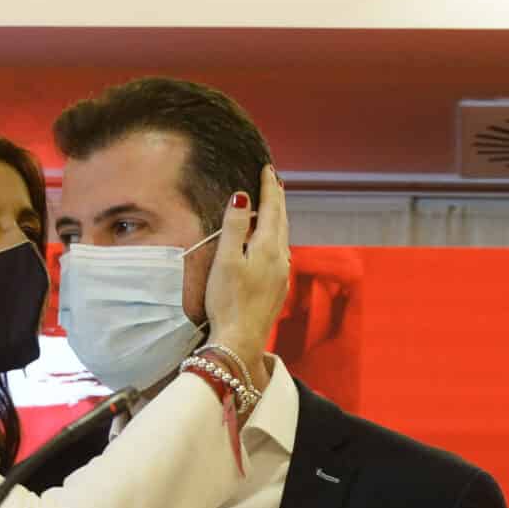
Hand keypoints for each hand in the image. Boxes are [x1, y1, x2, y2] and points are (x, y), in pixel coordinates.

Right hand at [204, 165, 289, 392]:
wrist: (241, 340)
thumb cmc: (227, 301)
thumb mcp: (225, 260)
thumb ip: (233, 227)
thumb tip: (242, 196)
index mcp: (267, 248)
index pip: (270, 208)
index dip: (269, 186)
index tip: (268, 168)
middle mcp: (281, 259)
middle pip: (281, 220)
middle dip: (277, 199)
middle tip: (274, 180)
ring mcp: (282, 274)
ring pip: (283, 237)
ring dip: (278, 217)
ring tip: (274, 205)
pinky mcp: (278, 288)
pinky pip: (281, 253)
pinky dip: (277, 237)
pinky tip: (272, 241)